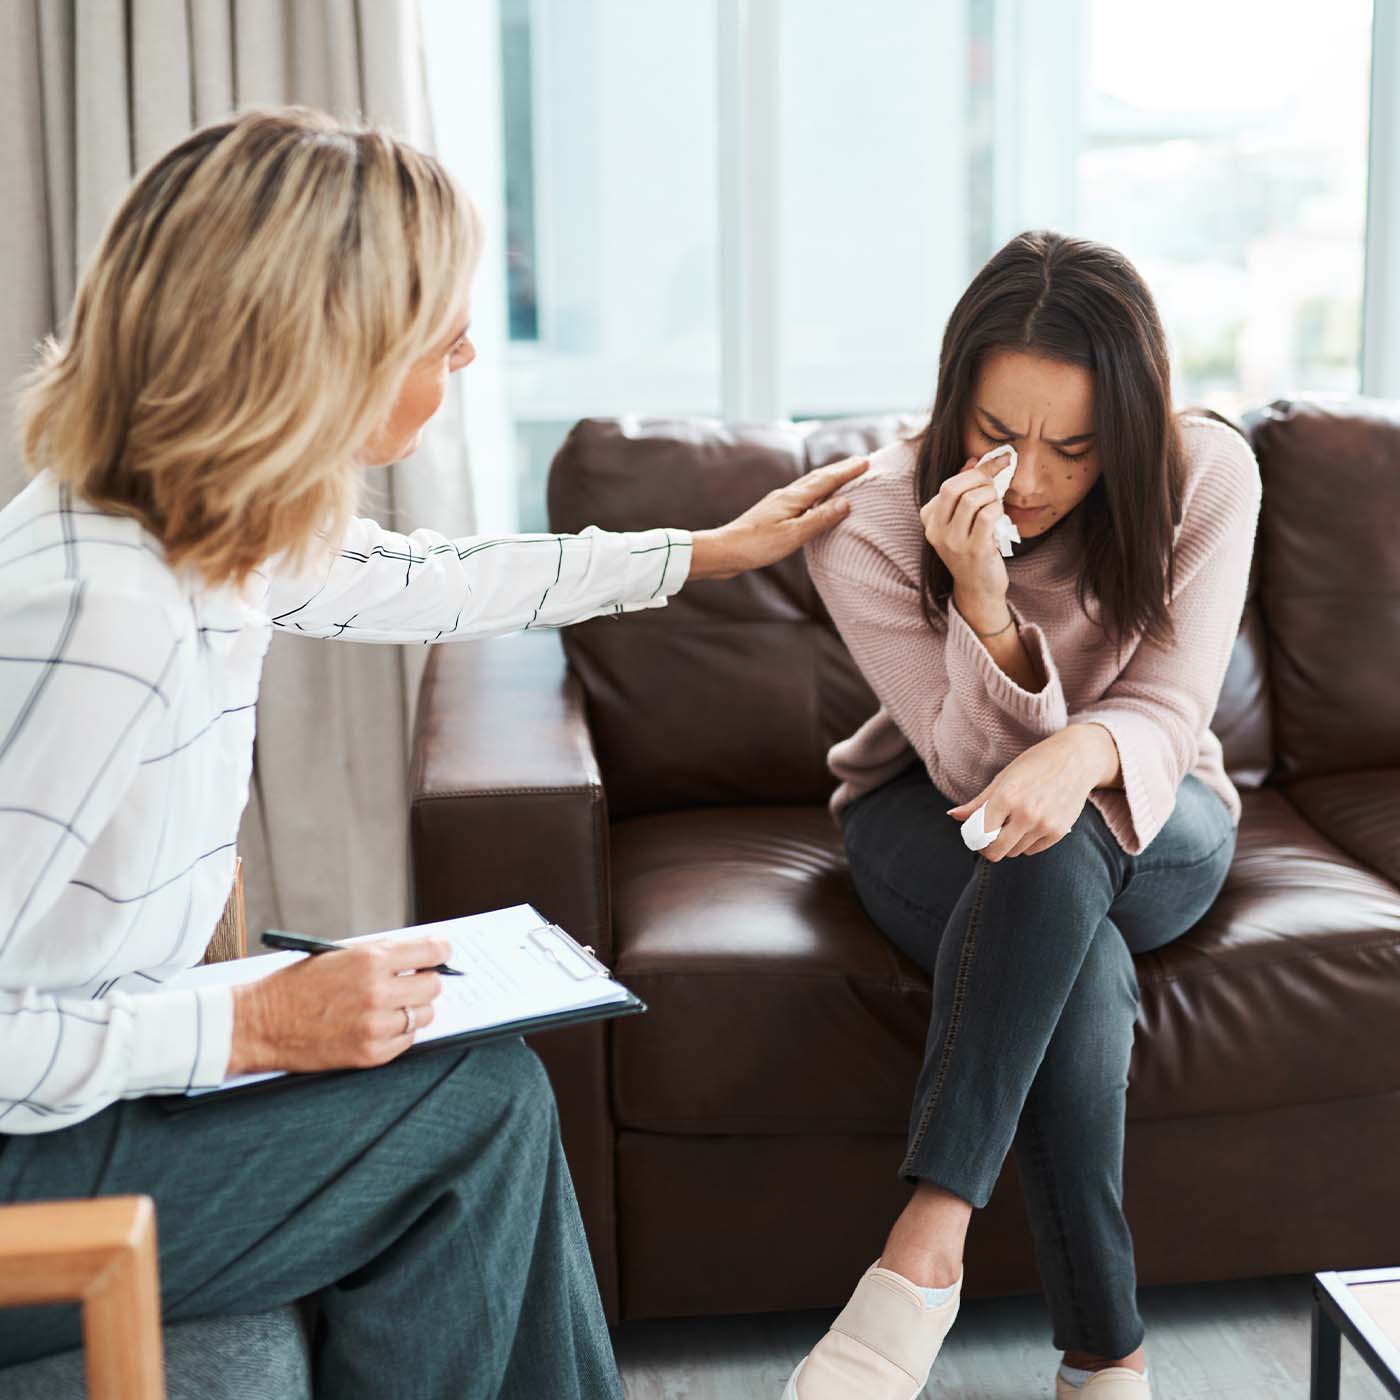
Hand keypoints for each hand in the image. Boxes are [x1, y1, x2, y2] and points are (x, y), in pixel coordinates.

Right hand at [228, 936, 450, 1075]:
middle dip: (425, 981)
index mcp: (370, 960)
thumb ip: (381, 954)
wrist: (260, 1024)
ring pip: (424, 1015)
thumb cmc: (297, 985)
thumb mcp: (339, 955)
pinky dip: (400, 1032)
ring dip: (413, 1009)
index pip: (431, 952)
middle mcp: (378, 992)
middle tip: (412, 982)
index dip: (440, 951)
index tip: (441, 953)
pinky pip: (407, 1041)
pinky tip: (380, 1024)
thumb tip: (420, 955)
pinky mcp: (371, 1054)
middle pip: (433, 986)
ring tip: (391, 1005)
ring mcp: (376, 1026)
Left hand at [689, 456, 869, 579]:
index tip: (866, 462)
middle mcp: (786, 495)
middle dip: (840, 469)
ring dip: (827, 477)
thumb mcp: (793, 535)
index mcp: (793, 498)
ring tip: (842, 475)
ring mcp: (778, 502)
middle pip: (818, 477)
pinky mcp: (772, 512)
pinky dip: (815, 491)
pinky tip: (813, 499)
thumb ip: (820, 519)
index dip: (847, 471)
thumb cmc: (757, 546)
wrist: (724, 550)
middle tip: (860, 462)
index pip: (826, 480)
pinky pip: (801, 495)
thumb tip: (845, 502)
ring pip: (809, 484)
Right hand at [920, 457, 1008, 620]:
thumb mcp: (961, 520)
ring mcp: (953, 542)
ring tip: (997, 504)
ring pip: (973, 500)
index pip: (948, 484)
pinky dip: (998, 510)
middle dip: (981, 478)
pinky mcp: (974, 551)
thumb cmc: (972, 549)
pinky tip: (1000, 517)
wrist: (978, 588)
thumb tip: (973, 461)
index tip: (997, 461)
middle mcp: (936, 531)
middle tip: (997, 481)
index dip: (975, 470)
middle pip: (954, 487)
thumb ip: (963, 491)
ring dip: (992, 496)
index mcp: (929, 520)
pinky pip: (988, 516)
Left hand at [946, 728, 1112, 861]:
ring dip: (1010, 843)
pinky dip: (1027, 842)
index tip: (976, 835)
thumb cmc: (1035, 764)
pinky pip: (1034, 850)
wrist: (1077, 759)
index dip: (975, 838)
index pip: (981, 834)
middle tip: (990, 836)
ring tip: (1013, 823)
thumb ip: (978, 802)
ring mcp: (1044, 825)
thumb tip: (953, 816)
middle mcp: (1026, 814)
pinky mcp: (1059, 832)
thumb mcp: (1003, 778)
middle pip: (997, 851)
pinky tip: (1030, 824)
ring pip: (1015, 852)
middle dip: (990, 847)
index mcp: (1006, 797)